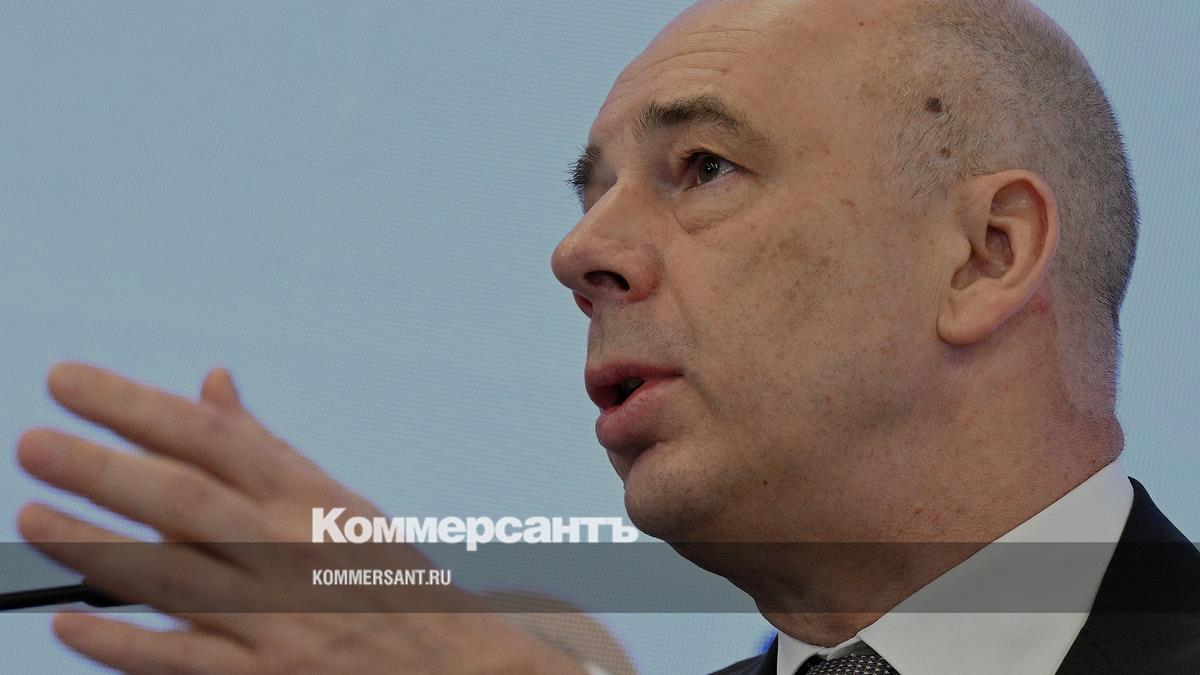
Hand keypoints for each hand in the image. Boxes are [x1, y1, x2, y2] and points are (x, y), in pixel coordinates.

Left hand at [16, 362, 588, 673]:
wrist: (454, 667)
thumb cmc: (387, 582)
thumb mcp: (340, 505)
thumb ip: (267, 451)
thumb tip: (210, 384)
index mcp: (311, 499)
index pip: (212, 438)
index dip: (134, 406)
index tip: (69, 382)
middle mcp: (293, 551)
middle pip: (183, 498)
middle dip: (101, 467)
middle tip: (32, 440)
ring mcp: (278, 618)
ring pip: (172, 575)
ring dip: (94, 545)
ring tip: (32, 514)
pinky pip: (181, 660)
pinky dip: (122, 643)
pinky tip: (71, 622)